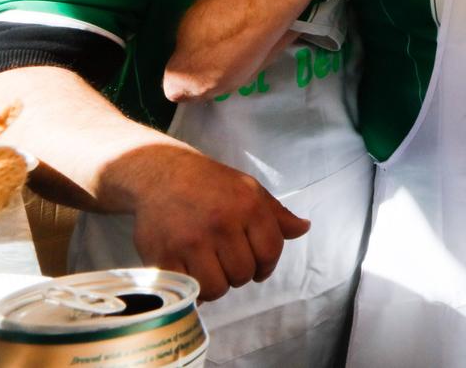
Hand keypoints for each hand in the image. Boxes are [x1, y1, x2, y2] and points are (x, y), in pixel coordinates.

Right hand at [125, 146, 308, 301]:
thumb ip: (276, 215)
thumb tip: (304, 228)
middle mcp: (222, 224)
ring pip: (217, 288)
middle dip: (239, 274)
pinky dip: (192, 289)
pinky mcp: (164, 257)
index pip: (270, 252)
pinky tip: (192, 274)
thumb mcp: (249, 189)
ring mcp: (191, 242)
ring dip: (216, 285)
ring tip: (209, 268)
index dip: (267, 265)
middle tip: (227, 262)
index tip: (258, 266)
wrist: (161, 174)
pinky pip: (188, 291)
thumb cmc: (210, 184)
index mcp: (248, 206)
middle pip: (243, 275)